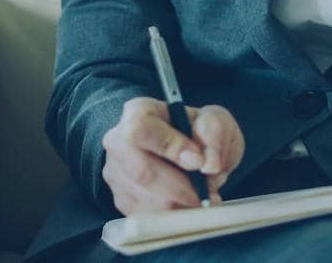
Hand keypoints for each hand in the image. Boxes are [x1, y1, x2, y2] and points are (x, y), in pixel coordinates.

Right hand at [101, 97, 244, 214]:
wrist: (186, 150)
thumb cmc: (197, 132)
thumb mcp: (214, 121)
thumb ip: (214, 133)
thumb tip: (209, 164)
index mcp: (138, 112)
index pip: (141, 130)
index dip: (171, 148)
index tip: (199, 162)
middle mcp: (118, 142)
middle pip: (142, 172)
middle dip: (183, 188)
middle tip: (209, 191)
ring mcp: (117, 174)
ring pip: (149, 201)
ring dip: (183, 204)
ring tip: (201, 194)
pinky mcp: (123, 201)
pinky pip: (150, 219)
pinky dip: (176, 216)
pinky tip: (187, 202)